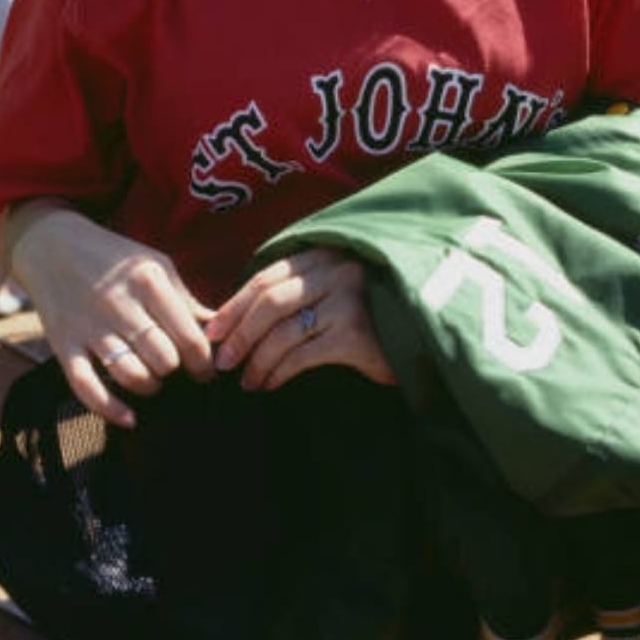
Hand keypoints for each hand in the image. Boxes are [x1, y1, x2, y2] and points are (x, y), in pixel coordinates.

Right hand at [7, 202, 215, 426]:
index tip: (207, 370)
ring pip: (130, 374)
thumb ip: (185, 300)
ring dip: (149, 385)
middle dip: (175, 371)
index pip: (188, 336)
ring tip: (153, 379)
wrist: (51, 245)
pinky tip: (129, 417)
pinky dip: (109, 409)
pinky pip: (86, 387)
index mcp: (147, 281)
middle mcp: (118, 304)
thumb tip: (220, 330)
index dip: (204, 362)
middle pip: (162, 359)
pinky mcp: (64, 344)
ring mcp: (88, 326)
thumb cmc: (113, 257)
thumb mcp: (155, 265)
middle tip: (176, 370)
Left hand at [206, 248, 395, 392]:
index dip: (235, 305)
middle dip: (239, 332)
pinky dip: (279, 371)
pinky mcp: (356, 334)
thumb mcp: (337, 289)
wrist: (426, 331)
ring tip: (246, 381)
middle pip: (269, 301)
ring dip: (257, 359)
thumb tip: (242, 321)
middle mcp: (335, 271)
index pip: (267, 277)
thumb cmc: (374, 314)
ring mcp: (347, 300)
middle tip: (221, 360)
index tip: (213, 331)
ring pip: (283, 330)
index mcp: (324, 255)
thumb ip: (301, 292)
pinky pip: (303, 355)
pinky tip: (270, 384)